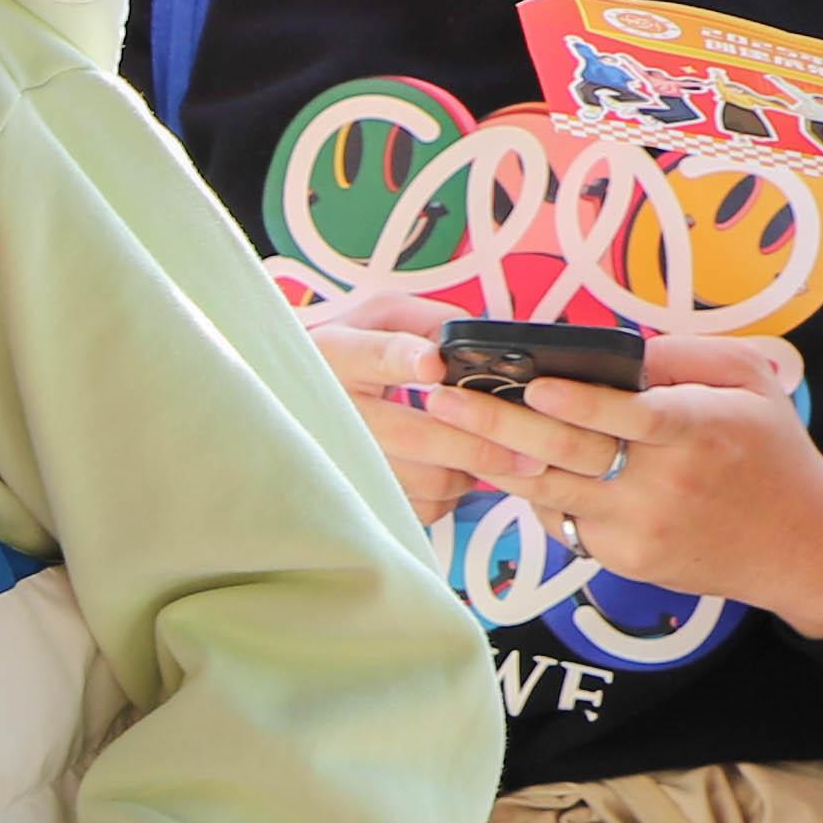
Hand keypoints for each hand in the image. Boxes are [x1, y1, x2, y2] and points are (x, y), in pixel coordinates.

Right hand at [295, 284, 489, 526]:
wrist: (294, 398)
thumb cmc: (349, 351)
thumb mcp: (377, 316)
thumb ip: (428, 319)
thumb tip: (480, 344)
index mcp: (337, 352)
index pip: (373, 354)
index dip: (405, 359)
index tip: (435, 364)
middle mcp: (332, 408)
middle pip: (413, 434)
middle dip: (479, 444)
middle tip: (529, 450)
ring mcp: (342, 458)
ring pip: (424, 479)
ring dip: (471, 470)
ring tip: (492, 455)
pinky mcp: (358, 494)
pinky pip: (419, 506)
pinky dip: (450, 493)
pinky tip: (454, 470)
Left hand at [403, 332, 822, 633]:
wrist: (804, 545)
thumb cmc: (773, 449)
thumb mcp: (750, 384)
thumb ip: (685, 358)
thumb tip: (614, 346)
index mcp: (699, 432)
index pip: (628, 416)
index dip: (576, 401)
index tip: (528, 383)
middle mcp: (666, 485)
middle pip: (568, 454)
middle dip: (496, 426)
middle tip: (440, 400)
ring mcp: (641, 530)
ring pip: (551, 492)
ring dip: (494, 461)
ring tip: (446, 429)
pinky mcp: (626, 561)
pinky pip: (564, 523)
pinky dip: (533, 493)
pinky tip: (502, 465)